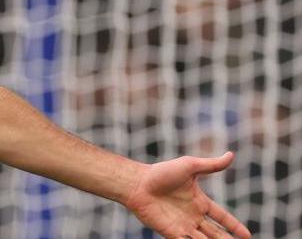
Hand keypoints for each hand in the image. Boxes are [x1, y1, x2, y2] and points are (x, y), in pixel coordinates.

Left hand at [123, 151, 249, 238]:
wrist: (137, 183)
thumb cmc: (161, 172)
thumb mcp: (189, 166)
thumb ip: (211, 165)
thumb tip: (231, 155)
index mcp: (199, 201)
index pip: (222, 217)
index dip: (234, 226)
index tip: (247, 236)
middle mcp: (193, 215)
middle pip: (216, 233)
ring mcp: (182, 225)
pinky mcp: (171, 232)